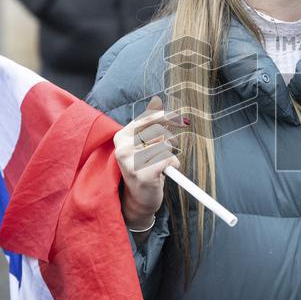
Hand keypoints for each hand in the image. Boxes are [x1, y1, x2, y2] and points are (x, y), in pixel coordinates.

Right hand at [113, 96, 184, 229]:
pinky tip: (166, 173)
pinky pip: (169, 160)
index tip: (179, 118)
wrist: (138, 199)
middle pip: (159, 132)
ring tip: (161, 166)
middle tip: (165, 153)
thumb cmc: (143, 168)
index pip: (147, 119)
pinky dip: (173, 165)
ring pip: (165, 146)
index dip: (166, 117)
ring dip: (170, 156)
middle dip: (169, 141)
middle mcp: (123, 148)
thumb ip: (149, 124)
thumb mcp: (142, 144)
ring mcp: (131, 162)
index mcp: (121, 137)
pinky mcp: (144, 174)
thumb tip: (157, 100)